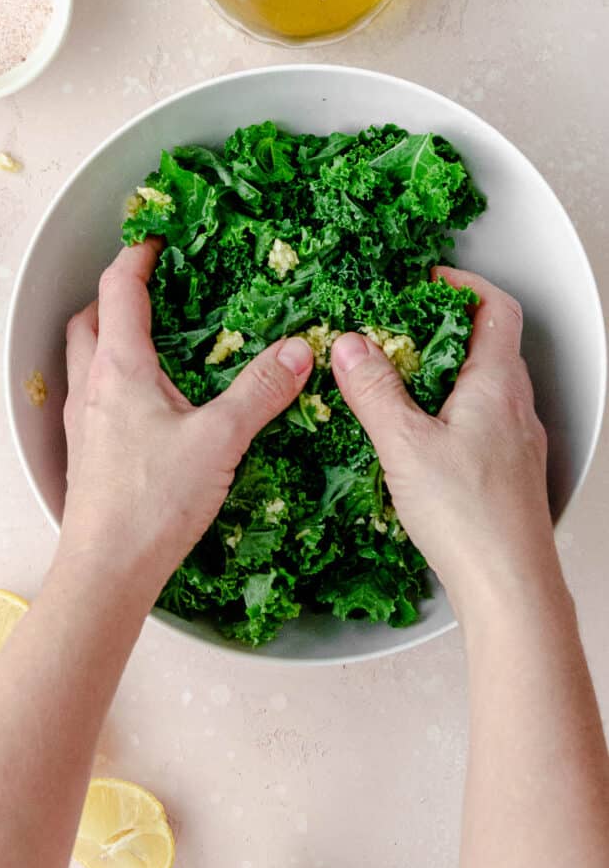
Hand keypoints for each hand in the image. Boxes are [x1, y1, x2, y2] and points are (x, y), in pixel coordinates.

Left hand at [61, 240, 313, 603]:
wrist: (106, 569)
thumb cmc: (155, 501)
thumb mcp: (221, 439)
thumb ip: (261, 390)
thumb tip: (300, 349)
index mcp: (121, 368)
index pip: (120, 290)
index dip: (138, 256)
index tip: (160, 239)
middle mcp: (93, 386)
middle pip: (89, 319)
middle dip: (116, 294)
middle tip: (153, 288)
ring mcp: (84, 421)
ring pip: (85, 357)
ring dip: (108, 335)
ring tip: (152, 340)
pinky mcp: (86, 451)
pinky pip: (92, 394)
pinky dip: (112, 377)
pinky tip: (145, 403)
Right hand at [331, 267, 556, 623]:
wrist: (510, 585)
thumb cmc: (469, 516)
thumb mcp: (405, 444)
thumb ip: (374, 391)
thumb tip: (351, 345)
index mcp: (496, 384)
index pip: (494, 308)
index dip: (462, 284)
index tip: (425, 282)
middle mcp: (515, 406)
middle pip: (489, 344)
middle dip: (443, 328)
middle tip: (401, 330)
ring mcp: (517, 441)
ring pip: (485, 386)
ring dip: (447, 372)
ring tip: (402, 381)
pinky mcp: (509, 472)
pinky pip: (483, 420)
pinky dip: (452, 409)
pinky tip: (422, 437)